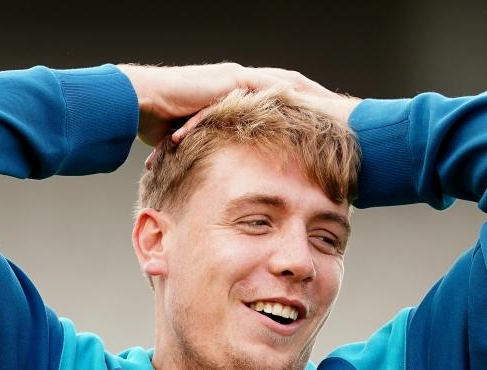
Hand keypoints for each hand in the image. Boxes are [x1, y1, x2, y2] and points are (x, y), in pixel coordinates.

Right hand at [116, 63, 360, 161]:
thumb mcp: (194, 140)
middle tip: (346, 110)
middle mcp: (241, 81)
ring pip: (286, 83)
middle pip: (291, 86)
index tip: (328, 122)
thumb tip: (211, 175)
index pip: (278, 99)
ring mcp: (238, 78)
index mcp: (236, 93)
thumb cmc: (159, 124)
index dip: (304, 108)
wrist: (140, 102)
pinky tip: (310, 104)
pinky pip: (269, 87)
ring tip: (337, 108)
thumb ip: (209, 149)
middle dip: (318, 97)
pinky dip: (291, 95)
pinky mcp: (231, 80)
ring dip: (313, 95)